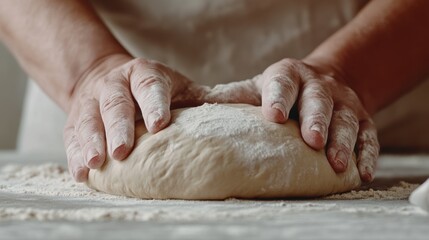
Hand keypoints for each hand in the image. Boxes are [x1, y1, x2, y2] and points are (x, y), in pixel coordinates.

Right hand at [64, 54, 207, 181]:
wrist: (109, 78)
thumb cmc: (153, 89)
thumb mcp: (179, 87)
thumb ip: (205, 97)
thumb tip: (247, 111)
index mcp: (145, 74)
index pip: (150, 86)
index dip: (154, 104)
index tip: (159, 125)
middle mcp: (115, 83)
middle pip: (116, 103)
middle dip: (119, 127)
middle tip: (123, 151)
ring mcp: (91, 100)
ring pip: (89, 119)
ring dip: (92, 141)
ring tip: (96, 163)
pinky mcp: (75, 119)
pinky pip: (72, 135)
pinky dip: (75, 153)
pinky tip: (82, 171)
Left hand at [207, 58, 379, 181]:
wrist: (322, 80)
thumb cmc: (278, 91)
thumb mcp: (254, 89)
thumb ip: (230, 99)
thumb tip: (187, 116)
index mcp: (287, 75)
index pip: (282, 82)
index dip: (279, 97)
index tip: (273, 116)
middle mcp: (318, 85)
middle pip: (320, 100)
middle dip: (317, 119)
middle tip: (312, 141)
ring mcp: (344, 102)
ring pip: (347, 119)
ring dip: (343, 141)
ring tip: (336, 164)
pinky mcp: (364, 118)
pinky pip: (369, 135)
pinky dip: (367, 154)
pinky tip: (361, 173)